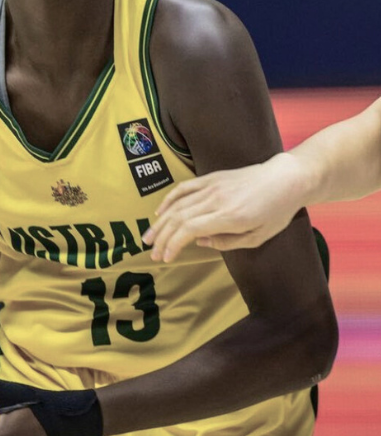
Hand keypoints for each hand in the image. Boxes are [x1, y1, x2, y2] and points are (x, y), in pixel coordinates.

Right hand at [144, 152, 308, 261]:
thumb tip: (199, 242)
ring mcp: (211, 186)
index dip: (173, 244)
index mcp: (230, 216)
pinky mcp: (210, 178)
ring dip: (160, 222)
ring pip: (177, 205)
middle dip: (162, 237)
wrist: (285, 179)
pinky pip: (183, 188)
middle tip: (152, 252)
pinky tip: (160, 212)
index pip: (190, 229)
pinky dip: (168, 200)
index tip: (166, 257)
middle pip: (178, 218)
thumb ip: (227, 243)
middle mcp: (216, 200)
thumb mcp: (259, 236)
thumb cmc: (277, 211)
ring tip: (149, 237)